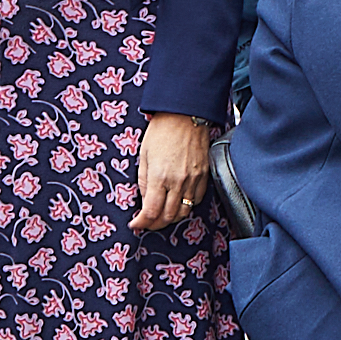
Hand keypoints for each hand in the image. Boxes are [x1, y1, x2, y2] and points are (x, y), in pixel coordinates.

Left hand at [132, 112, 212, 232]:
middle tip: (147, 223)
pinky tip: (178, 203)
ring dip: (171, 218)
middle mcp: (177, 181)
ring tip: (162, 216)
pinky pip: (196, 200)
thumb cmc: (162, 130)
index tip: (136, 224)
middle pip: (168, 217)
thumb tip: (144, 201)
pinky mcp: (204, 175)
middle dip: (155, 225)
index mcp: (159, 177)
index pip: (150, 212)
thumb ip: (143, 182)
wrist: (185, 114)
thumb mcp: (143, 155)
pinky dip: (186, 206)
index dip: (141, 223)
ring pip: (184, 212)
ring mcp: (193, 179)